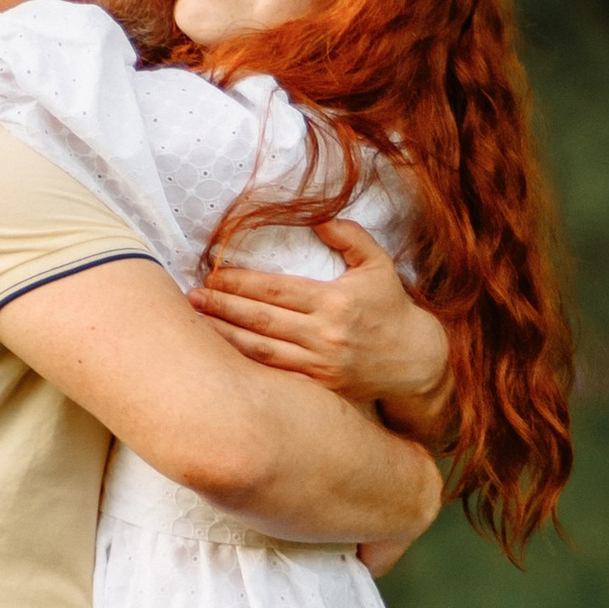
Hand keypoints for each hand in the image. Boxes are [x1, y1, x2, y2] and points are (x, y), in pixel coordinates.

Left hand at [191, 220, 451, 427]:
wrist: (416, 361)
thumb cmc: (392, 308)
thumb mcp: (378, 265)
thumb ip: (350, 238)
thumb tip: (317, 219)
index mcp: (335, 302)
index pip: (275, 290)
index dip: (240, 283)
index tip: (214, 274)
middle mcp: (324, 335)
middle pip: (260, 320)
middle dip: (222, 308)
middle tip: (192, 297)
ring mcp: (320, 366)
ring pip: (261, 351)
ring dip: (225, 338)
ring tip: (195, 326)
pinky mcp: (319, 388)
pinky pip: (275, 376)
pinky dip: (247, 367)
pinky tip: (222, 358)